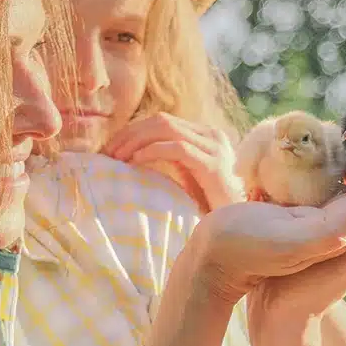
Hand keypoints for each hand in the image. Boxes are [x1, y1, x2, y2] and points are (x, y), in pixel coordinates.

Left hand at [103, 113, 244, 212]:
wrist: (238, 225)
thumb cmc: (210, 205)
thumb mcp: (186, 175)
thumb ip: (168, 160)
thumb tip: (130, 155)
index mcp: (203, 135)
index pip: (161, 120)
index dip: (132, 130)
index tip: (109, 147)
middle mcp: (211, 135)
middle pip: (161, 120)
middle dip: (129, 134)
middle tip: (107, 152)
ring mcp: (214, 148)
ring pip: (167, 129)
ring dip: (136, 141)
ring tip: (117, 157)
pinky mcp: (213, 165)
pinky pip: (178, 148)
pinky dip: (153, 151)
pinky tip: (135, 161)